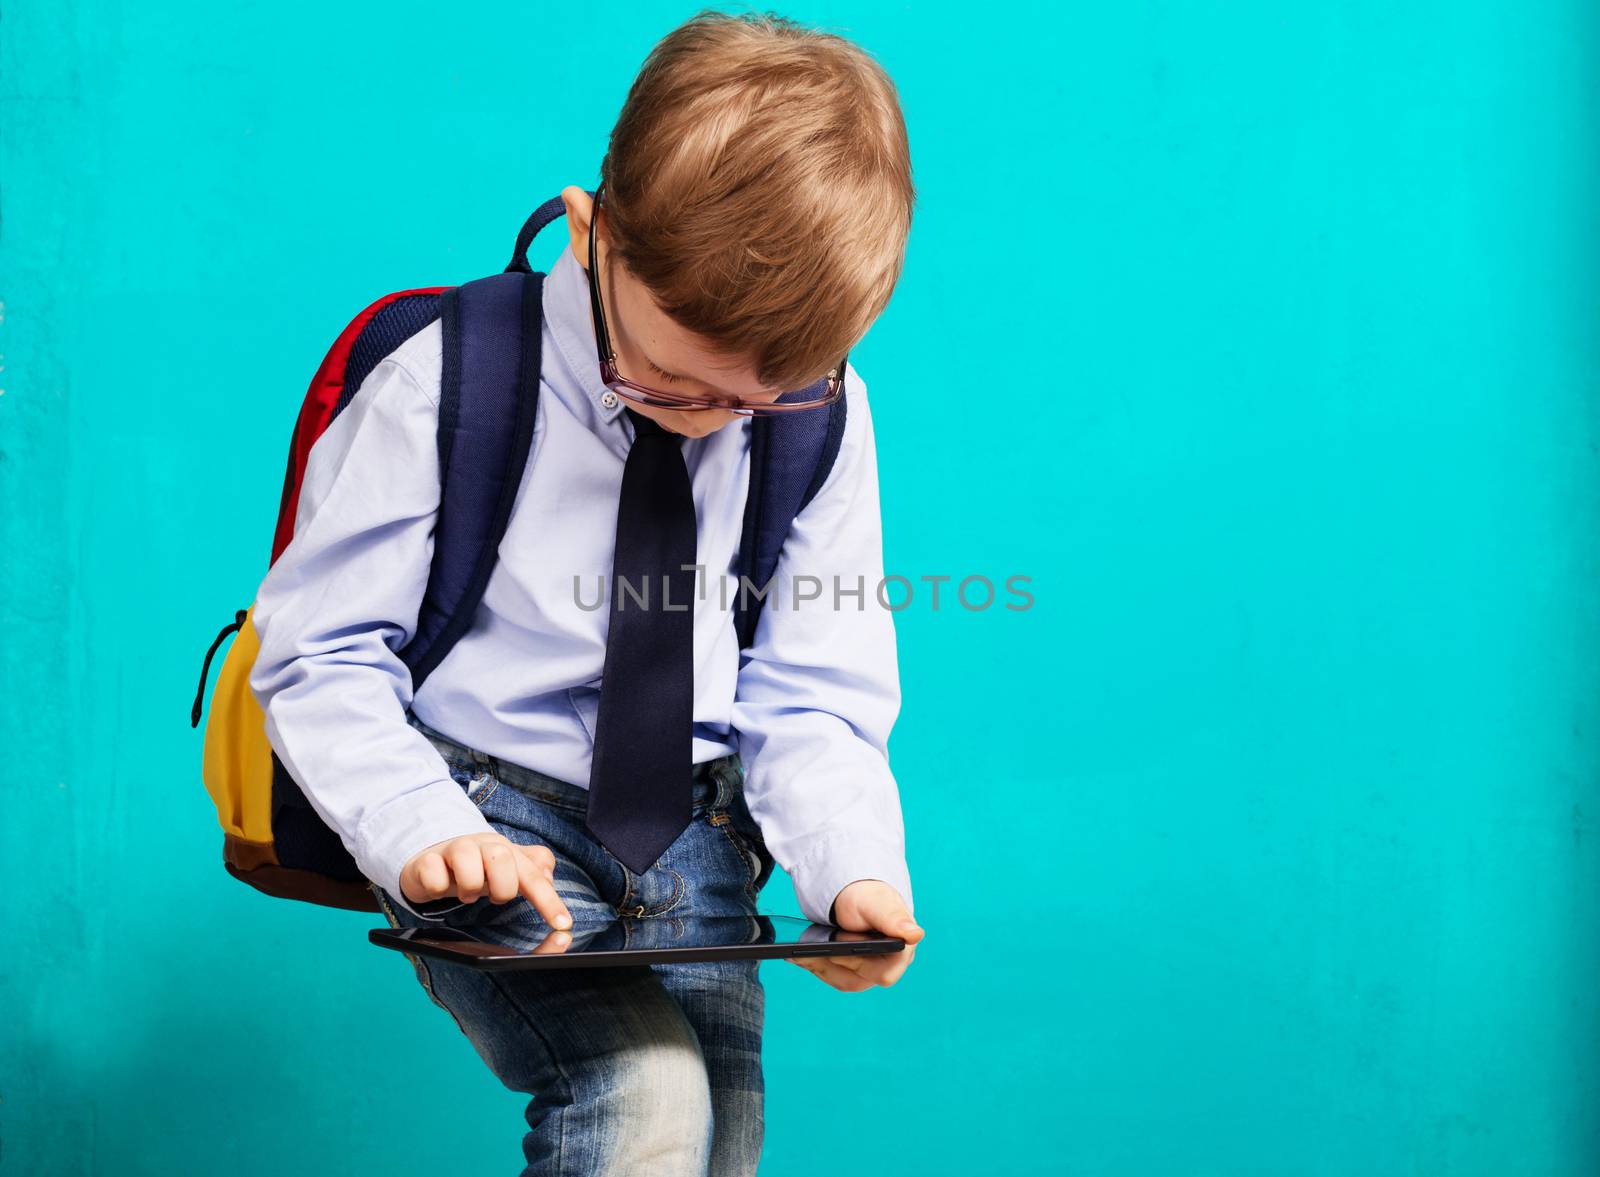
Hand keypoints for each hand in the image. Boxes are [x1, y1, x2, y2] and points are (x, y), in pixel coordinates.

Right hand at [400, 832, 571, 929]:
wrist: (430, 858)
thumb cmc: (475, 868)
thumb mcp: (507, 868)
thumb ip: (533, 870)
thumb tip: (551, 876)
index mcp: (505, 850)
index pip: (533, 874)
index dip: (549, 900)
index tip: (563, 924)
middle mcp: (480, 845)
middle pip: (500, 857)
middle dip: (501, 887)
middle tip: (493, 898)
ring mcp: (451, 850)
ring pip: (466, 860)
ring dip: (469, 886)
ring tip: (467, 894)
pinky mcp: (425, 861)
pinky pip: (433, 874)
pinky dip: (438, 888)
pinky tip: (439, 888)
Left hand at [788, 879, 923, 990]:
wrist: (856, 894)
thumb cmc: (870, 896)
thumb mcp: (878, 903)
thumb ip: (894, 918)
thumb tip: (915, 934)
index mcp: (900, 950)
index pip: (884, 974)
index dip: (859, 963)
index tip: (839, 943)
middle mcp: (888, 964)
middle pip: (858, 980)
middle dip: (833, 963)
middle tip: (808, 951)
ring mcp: (869, 970)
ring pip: (843, 981)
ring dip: (821, 967)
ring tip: (798, 955)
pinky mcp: (852, 971)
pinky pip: (834, 976)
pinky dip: (817, 966)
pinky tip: (799, 957)